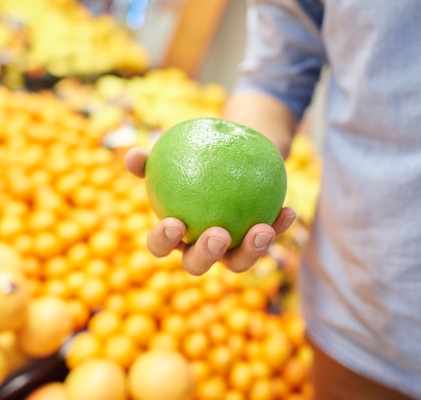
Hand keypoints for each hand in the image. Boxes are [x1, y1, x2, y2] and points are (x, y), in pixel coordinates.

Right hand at [124, 147, 296, 275]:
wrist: (229, 162)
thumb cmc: (193, 161)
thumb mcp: (172, 156)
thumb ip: (150, 159)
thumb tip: (131, 156)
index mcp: (175, 235)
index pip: (160, 245)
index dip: (163, 241)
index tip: (174, 222)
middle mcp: (200, 250)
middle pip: (197, 264)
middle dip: (206, 255)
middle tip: (218, 234)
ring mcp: (230, 252)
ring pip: (238, 263)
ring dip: (251, 251)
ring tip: (261, 230)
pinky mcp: (256, 245)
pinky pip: (268, 238)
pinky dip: (278, 227)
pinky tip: (289, 211)